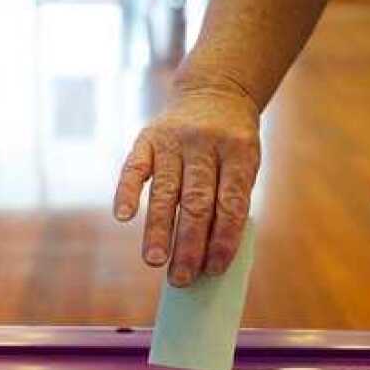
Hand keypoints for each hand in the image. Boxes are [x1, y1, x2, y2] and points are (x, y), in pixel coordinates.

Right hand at [113, 85, 260, 285]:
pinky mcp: (147, 138)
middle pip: (197, 203)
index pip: (231, 203)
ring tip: (154, 261)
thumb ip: (231, 200)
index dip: (223, 239)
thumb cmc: (232, 142)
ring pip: (165, 191)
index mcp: (238, 151)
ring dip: (159, 230)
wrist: (214, 91)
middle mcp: (205, 144)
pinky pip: (135, 167)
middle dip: (190, 244)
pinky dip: (127, 191)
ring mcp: (174, 140)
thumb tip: (210, 256)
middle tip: (182, 278)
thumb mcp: (246, 162)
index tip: (214, 270)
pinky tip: (123, 217)